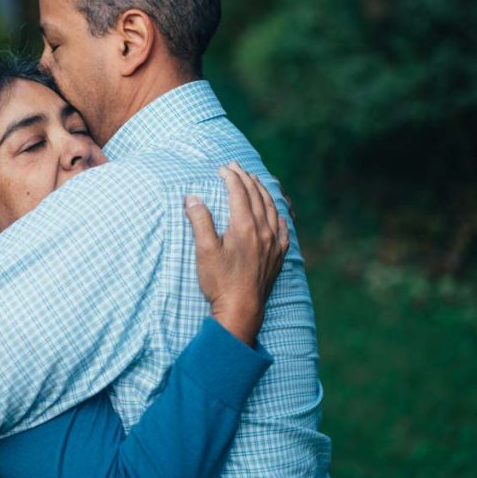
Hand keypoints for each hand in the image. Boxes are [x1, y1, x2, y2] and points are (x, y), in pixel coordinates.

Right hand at [184, 162, 289, 345]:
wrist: (241, 310)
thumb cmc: (220, 282)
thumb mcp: (204, 251)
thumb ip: (200, 221)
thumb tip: (192, 198)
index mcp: (244, 226)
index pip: (239, 193)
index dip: (231, 177)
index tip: (222, 168)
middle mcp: (263, 231)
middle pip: (257, 196)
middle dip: (246, 179)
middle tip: (236, 167)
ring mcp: (274, 244)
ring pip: (272, 209)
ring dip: (263, 192)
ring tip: (255, 181)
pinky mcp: (278, 256)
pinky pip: (284, 229)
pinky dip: (279, 215)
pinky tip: (278, 214)